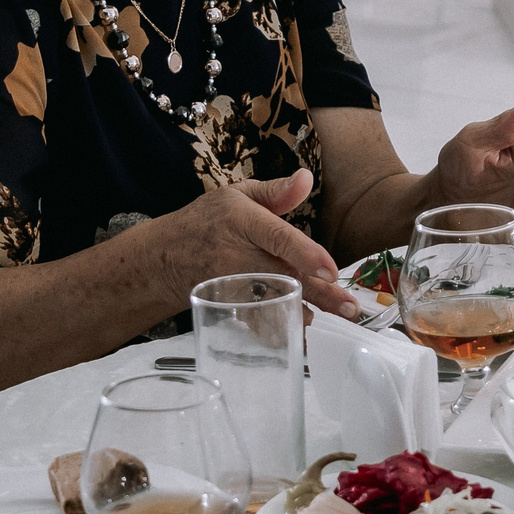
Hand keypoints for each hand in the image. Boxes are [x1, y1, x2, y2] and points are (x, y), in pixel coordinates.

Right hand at [151, 169, 354, 316]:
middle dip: (318, 293)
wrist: (164, 256)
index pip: (278, 237)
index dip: (305, 254)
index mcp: (243, 220)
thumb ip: (275, 191)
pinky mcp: (227, 303)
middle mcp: (237, 253)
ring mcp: (231, 283)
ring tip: (329, 321)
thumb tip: (307, 178)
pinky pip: (255, 321)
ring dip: (301, 313)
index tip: (331, 270)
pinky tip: (298, 335)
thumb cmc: (207, 221)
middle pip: (283, 275)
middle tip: (349, 306)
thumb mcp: (236, 195)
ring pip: (271, 302)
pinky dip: (276, 329)